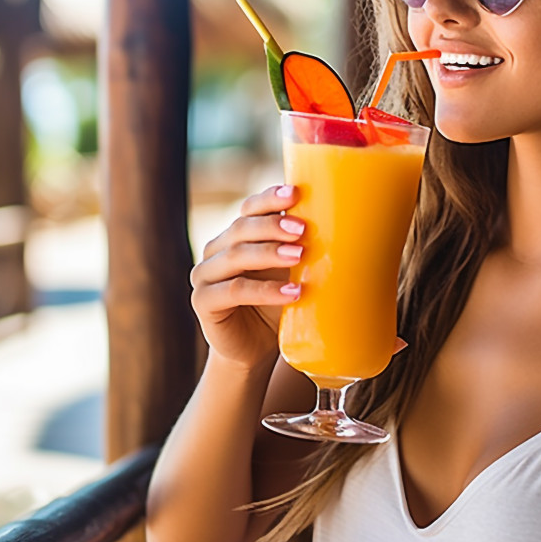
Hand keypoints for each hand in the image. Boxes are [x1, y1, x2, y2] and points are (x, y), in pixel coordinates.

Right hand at [190, 185, 303, 369]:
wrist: (256, 349)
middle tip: (303, 229)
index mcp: (235, 236)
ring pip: (236, 256)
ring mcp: (205, 276)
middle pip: (241, 229)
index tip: (295, 193)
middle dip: (273, 226)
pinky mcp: (203, 302)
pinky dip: (265, 291)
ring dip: (270, 253)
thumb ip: (298, 247)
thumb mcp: (290, 271)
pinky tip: (292, 293)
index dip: (269, 199)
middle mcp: (216, 251)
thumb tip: (338, 220)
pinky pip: (234, 291)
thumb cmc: (276, 304)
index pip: (249, 209)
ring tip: (300, 256)